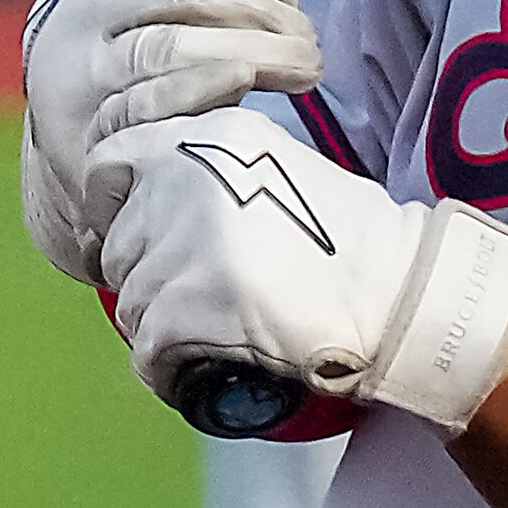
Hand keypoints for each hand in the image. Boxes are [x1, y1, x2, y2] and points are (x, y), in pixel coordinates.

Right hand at [21, 0, 321, 283]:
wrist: (73, 151)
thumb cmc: (138, 60)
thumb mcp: (170, 0)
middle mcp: (79, 5)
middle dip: (257, 9)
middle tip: (307, 38)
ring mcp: (74, 67)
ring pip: (167, 44)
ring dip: (253, 52)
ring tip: (304, 68)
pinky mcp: (84, 128)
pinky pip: (151, 102)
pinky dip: (211, 89)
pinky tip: (252, 89)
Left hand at [84, 108, 507, 434]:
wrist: (397, 294)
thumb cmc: (351, 240)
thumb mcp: (278, 168)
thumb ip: (211, 176)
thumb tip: (149, 216)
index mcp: (210, 137)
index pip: (110, 164)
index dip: (114, 208)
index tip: (140, 237)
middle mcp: (185, 179)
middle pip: (119, 245)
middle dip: (151, 277)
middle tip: (204, 296)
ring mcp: (180, 246)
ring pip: (131, 302)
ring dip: (164, 325)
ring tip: (218, 332)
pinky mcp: (180, 310)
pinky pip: (146, 352)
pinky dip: (169, 370)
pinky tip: (205, 367)